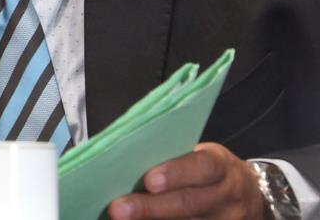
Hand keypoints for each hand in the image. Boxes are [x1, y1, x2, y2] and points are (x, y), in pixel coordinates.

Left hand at [107, 143, 266, 218]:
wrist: (249, 197)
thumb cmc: (209, 171)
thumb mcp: (201, 157)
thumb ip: (174, 159)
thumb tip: (127, 163)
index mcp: (222, 167)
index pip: (203, 167)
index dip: (176, 173)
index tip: (148, 180)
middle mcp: (228, 197)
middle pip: (189, 203)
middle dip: (151, 207)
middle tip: (118, 209)